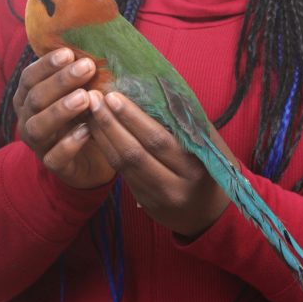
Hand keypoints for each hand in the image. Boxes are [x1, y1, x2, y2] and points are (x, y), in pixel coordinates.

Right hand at [14, 49, 115, 188]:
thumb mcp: (81, 90)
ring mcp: (38, 144)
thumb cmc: (84, 114)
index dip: (46, 65)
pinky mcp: (53, 165)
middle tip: (86, 67)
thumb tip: (99, 41)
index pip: (30, 77)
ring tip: (84, 98)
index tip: (68, 52)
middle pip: (35, 98)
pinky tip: (87, 131)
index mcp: (29, 96)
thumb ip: (81, 72)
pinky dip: (69, 143)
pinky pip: (55, 157)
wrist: (92, 157)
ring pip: (39, 127)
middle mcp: (28, 118)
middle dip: (60, 82)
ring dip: (60, 110)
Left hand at [86, 90, 231, 236]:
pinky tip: (97, 132)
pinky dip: (108, 150)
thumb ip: (188, 122)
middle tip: (94, 99)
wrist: (213, 214)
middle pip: (135, 152)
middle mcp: (175, 185)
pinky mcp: (144, 202)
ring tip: (90, 111)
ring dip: (104, 135)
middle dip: (111, 123)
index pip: (158, 140)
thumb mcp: (211, 146)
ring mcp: (157, 197)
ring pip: (123, 165)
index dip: (133, 118)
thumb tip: (160, 87)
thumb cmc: (212, 169)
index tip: (114, 96)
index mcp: (195, 167)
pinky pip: (122, 173)